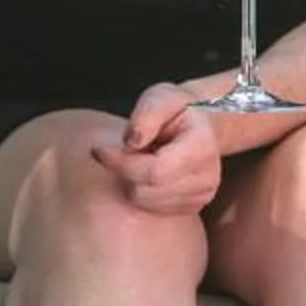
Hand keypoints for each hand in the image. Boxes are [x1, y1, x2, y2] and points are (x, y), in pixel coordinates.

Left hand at [95, 85, 223, 215]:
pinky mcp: (191, 207)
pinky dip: (140, 190)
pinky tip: (148, 170)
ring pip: (143, 201)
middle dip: (124, 170)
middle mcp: (207, 178)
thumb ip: (147, 114)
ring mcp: (201, 196)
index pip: (154, 171)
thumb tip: (131, 142)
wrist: (203, 124)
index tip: (98, 148)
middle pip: (145, 190)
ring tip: (142, 156)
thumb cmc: (178, 108)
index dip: (121, 163)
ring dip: (131, 180)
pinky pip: (150, 208)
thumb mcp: (161, 96)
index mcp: (202, 147)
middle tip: (125, 148)